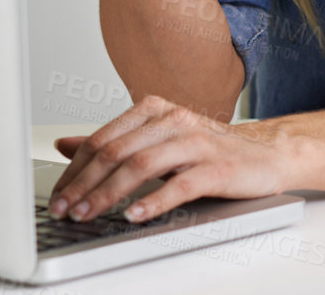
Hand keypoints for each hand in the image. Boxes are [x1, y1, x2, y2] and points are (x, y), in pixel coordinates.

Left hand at [46, 95, 293, 224]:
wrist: (267, 154)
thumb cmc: (208, 150)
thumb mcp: (156, 140)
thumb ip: (112, 142)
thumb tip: (63, 144)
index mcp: (154, 109)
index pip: (103, 139)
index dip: (75, 169)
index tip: (58, 195)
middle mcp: (173, 120)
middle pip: (117, 152)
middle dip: (84, 184)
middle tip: (64, 209)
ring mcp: (197, 142)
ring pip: (142, 165)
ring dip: (109, 193)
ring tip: (88, 214)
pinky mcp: (218, 167)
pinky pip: (180, 185)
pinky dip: (153, 201)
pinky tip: (134, 215)